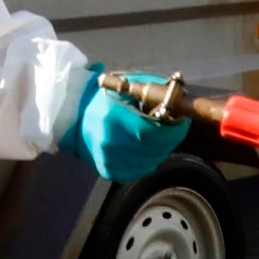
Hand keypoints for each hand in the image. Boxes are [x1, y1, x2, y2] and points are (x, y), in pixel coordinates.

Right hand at [73, 82, 188, 182]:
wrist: (75, 116)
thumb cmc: (105, 98)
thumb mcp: (127, 87)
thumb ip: (152, 93)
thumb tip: (179, 104)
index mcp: (113, 117)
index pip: (151, 132)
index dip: (172, 130)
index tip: (183, 123)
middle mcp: (109, 141)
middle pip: (153, 149)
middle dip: (170, 140)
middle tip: (175, 130)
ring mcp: (107, 158)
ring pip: (149, 163)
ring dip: (161, 151)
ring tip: (160, 138)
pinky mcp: (107, 170)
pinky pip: (138, 171)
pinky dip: (148, 161)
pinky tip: (147, 149)